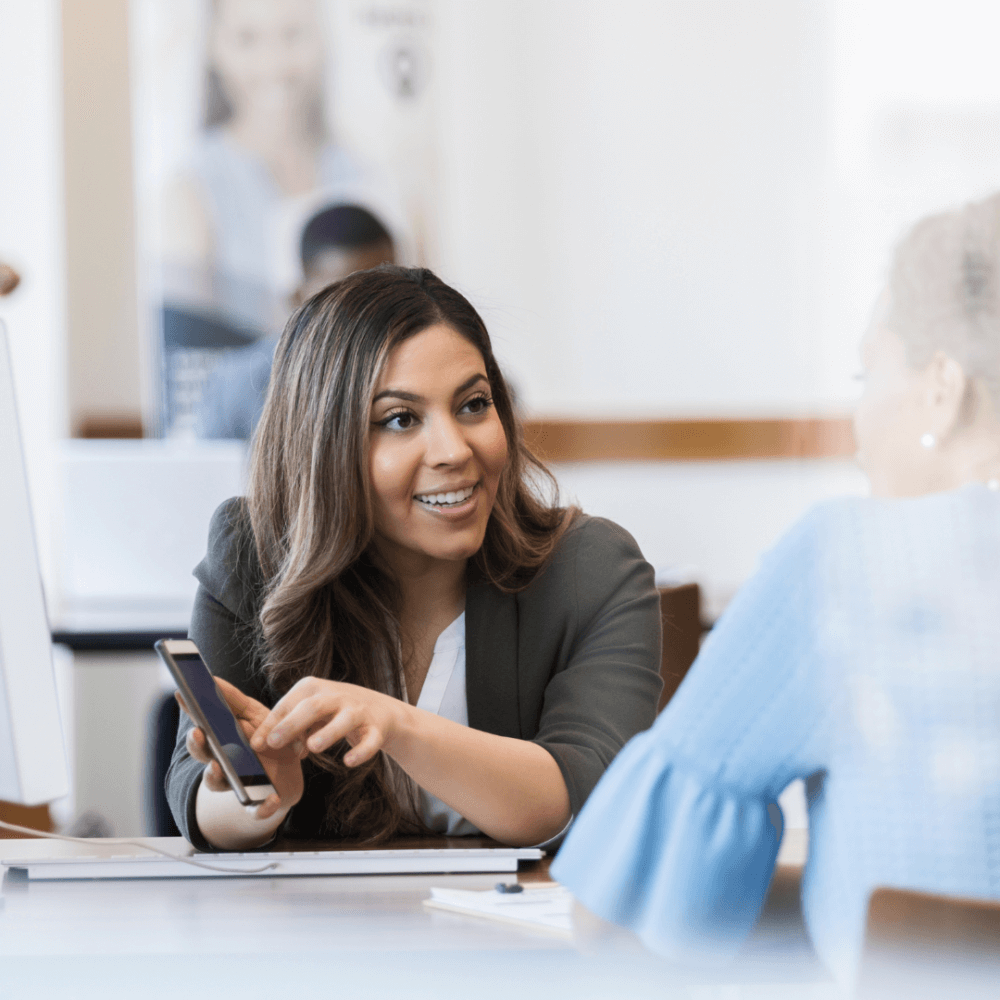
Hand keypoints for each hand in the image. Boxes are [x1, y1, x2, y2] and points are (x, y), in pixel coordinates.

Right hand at [176, 677, 305, 819]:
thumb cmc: (266, 739)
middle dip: (198, 745)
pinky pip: (257, 810)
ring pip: (218, 784)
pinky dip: (263, 808)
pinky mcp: (258, 803)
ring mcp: (237, 784)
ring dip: (215, 776)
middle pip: (202, 755)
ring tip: (217, 767)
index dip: (190, 712)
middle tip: (198, 733)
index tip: (182, 694)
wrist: (289, 773)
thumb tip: (213, 679)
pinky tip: (272, 800)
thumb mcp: (254, 715)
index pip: (200, 726)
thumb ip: (234, 701)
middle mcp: (222, 763)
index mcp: (221, 741)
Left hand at [250, 677, 406, 767]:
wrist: (381, 710)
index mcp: (314, 688)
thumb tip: (262, 744)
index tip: (256, 744)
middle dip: (293, 724)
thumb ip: (288, 725)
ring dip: (328, 733)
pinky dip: (360, 751)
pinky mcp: (376, 729)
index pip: (289, 704)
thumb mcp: (310, 711)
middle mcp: (337, 696)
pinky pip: (370, 741)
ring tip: (312, 748)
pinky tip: (348, 761)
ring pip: (345, 720)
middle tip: (275, 743)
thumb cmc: (334, 711)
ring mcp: (358, 711)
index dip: (272, 724)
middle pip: (313, 707)